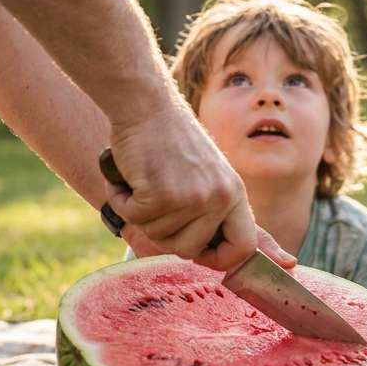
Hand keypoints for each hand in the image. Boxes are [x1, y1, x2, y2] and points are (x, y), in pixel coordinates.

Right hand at [104, 99, 295, 270]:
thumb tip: (228, 252)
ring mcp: (192, 198)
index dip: (219, 260)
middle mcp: (220, 198)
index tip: (198, 254)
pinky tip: (130, 176)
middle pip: (189, 250)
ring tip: (145, 180)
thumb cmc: (170, 140)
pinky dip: (122, 200)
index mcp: (235, 193)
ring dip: (140, 213)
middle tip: (155, 203)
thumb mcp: (208, 174)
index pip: (244, 248)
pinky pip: (133, 218)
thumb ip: (216, 209)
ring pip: (157, 236)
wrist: (147, 105)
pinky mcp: (161, 194)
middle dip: (164, 234)